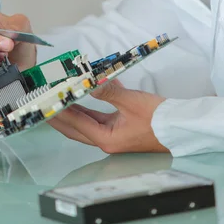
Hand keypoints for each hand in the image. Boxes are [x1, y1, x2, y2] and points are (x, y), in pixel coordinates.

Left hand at [48, 78, 168, 152]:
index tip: (46, 103)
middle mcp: (107, 140)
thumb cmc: (158, 118)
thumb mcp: (131, 101)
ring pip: (86, 124)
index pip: (76, 124)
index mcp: (107, 139)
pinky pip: (99, 118)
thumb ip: (107, 91)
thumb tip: (88, 83)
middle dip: (59, 117)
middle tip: (43, 106)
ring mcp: (113, 136)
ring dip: (73, 112)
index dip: (59, 112)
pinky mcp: (120, 129)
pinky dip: (90, 108)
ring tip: (57, 100)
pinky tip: (86, 94)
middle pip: (76, 129)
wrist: (180, 126)